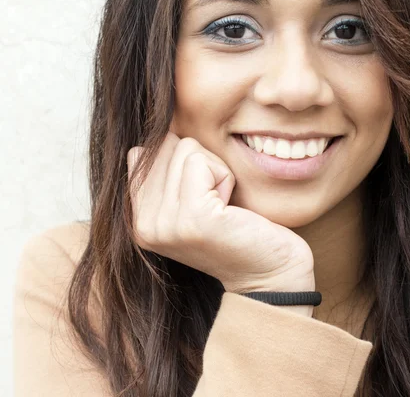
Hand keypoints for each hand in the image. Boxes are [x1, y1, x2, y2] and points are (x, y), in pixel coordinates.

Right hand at [127, 132, 315, 297]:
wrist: (270, 274)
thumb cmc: (238, 230)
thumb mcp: (192, 201)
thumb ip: (166, 174)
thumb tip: (157, 135)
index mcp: (138, 221)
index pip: (142, 153)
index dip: (181, 162)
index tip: (202, 197)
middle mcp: (143, 225)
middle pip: (166, 146)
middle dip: (201, 164)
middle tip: (217, 204)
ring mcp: (165, 223)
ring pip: (185, 149)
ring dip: (215, 170)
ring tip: (224, 207)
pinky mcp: (192, 217)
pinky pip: (202, 162)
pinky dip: (225, 176)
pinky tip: (231, 209)